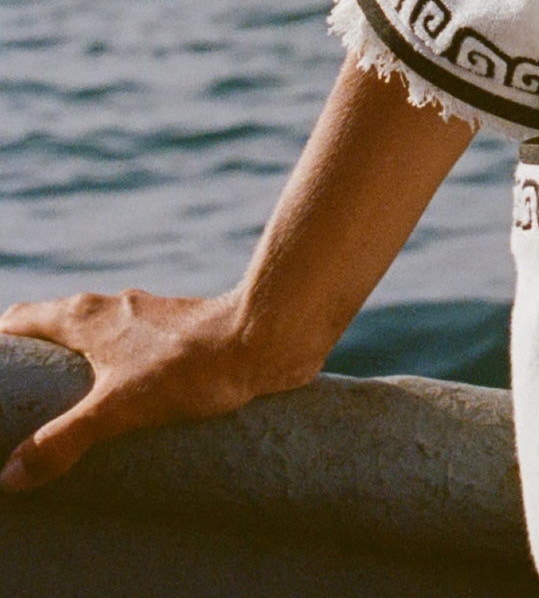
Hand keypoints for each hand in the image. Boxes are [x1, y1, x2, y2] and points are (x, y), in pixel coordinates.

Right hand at [0, 287, 305, 492]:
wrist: (266, 335)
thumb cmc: (192, 363)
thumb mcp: (117, 408)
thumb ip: (62, 441)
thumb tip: (11, 476)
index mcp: (89, 318)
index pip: (26, 318)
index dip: (4, 342)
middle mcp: (116, 310)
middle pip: (61, 327)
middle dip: (39, 359)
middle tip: (24, 401)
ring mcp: (151, 319)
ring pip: (103, 338)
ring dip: (83, 366)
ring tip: (72, 410)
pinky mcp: (182, 333)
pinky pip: (138, 351)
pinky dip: (122, 372)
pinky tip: (130, 403)